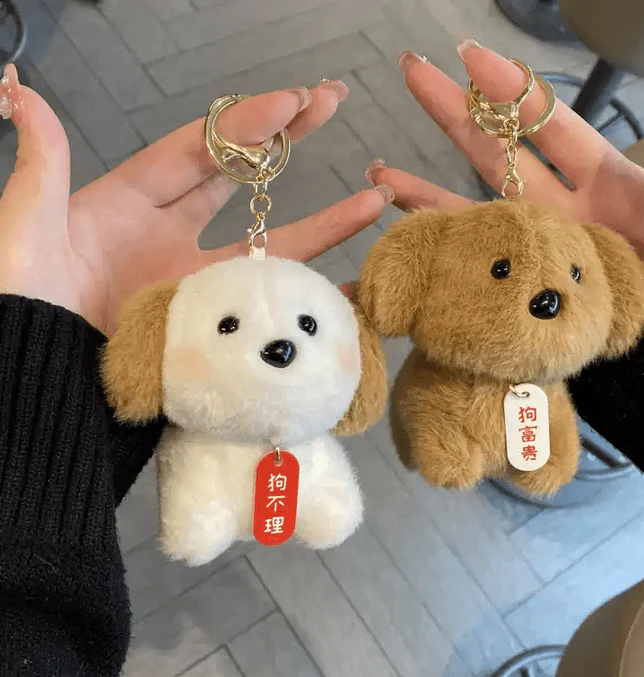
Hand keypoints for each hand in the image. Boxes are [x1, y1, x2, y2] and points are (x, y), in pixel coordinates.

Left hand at [0, 72, 392, 334]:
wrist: (40, 384)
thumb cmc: (23, 309)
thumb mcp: (26, 231)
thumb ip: (42, 167)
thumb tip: (19, 90)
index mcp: (127, 204)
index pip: (198, 151)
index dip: (245, 124)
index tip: (292, 101)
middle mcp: (169, 237)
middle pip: (240, 181)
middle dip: (286, 140)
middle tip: (331, 106)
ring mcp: (196, 283)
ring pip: (269, 246)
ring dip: (324, 223)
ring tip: (373, 199)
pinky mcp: (213, 324)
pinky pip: (266, 303)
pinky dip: (309, 294)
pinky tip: (350, 286)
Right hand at [366, 44, 643, 299]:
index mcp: (606, 184)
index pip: (547, 124)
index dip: (510, 89)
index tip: (469, 56)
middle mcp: (562, 211)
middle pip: (497, 153)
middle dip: (453, 112)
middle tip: (412, 75)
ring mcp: (540, 251)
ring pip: (473, 211)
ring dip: (425, 190)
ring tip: (380, 171)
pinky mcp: (526, 290)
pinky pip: (476, 265)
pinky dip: (441, 251)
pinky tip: (406, 240)